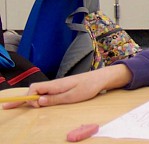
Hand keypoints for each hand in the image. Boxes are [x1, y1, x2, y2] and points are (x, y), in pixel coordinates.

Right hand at [2, 65, 131, 108]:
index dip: (29, 98)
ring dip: (30, 98)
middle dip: (22, 98)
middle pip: (34, 90)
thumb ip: (55, 99)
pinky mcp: (63, 87)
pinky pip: (47, 92)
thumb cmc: (88, 87)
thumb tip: (38, 101)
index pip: (34, 88)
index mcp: (55, 85)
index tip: (32, 105)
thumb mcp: (72, 96)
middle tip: (9, 106)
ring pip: (40, 91)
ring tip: (18, 105)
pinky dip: (38, 96)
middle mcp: (54, 84)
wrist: (101, 78)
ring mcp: (58, 85)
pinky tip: (35, 100)